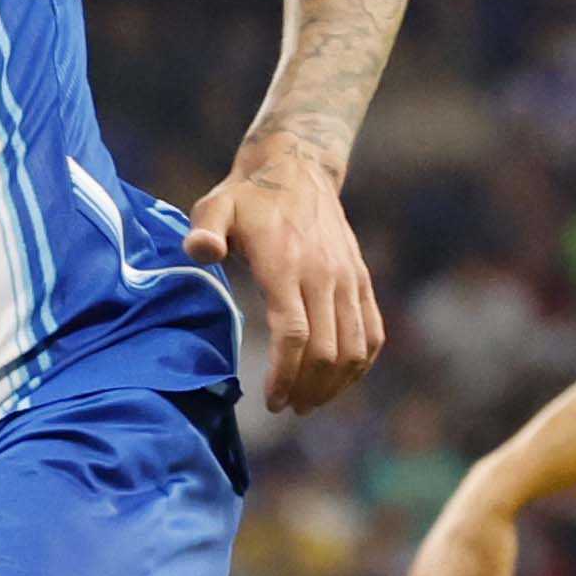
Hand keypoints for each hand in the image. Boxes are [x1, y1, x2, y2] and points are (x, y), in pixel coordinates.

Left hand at [184, 137, 383, 413]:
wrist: (297, 168)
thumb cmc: (247, 198)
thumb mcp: (215, 206)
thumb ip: (203, 230)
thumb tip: (201, 251)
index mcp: (286, 264)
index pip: (294, 334)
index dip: (285, 374)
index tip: (272, 401)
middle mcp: (324, 274)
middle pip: (327, 350)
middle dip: (308, 388)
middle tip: (287, 407)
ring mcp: (348, 278)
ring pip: (355, 348)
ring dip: (335, 384)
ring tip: (310, 402)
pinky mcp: (361, 280)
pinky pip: (373, 332)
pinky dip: (361, 364)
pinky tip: (340, 381)